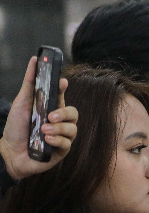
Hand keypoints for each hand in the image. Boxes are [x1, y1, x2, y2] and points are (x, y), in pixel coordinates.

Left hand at [0, 57, 77, 179]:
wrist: (9, 152)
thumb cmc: (15, 128)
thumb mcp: (21, 103)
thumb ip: (30, 83)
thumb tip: (34, 60)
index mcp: (51, 109)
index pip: (62, 96)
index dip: (63, 89)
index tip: (61, 82)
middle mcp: (59, 122)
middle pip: (73, 113)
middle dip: (64, 113)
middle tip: (50, 116)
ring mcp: (62, 137)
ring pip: (73, 129)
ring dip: (58, 129)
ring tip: (44, 131)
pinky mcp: (62, 151)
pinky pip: (67, 143)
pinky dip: (56, 141)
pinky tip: (45, 140)